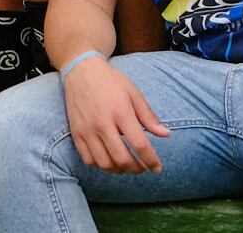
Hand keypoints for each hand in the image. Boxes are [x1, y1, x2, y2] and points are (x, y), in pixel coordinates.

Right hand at [62, 55, 170, 172]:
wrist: (81, 71)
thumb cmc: (110, 82)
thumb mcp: (133, 93)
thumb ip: (148, 116)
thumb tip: (166, 134)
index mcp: (120, 112)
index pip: (139, 144)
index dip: (151, 160)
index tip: (157, 168)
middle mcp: (102, 123)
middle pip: (122, 158)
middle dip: (137, 169)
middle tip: (143, 168)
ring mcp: (87, 130)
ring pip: (104, 163)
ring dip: (119, 170)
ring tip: (127, 165)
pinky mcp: (76, 133)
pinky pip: (88, 159)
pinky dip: (101, 165)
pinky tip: (110, 160)